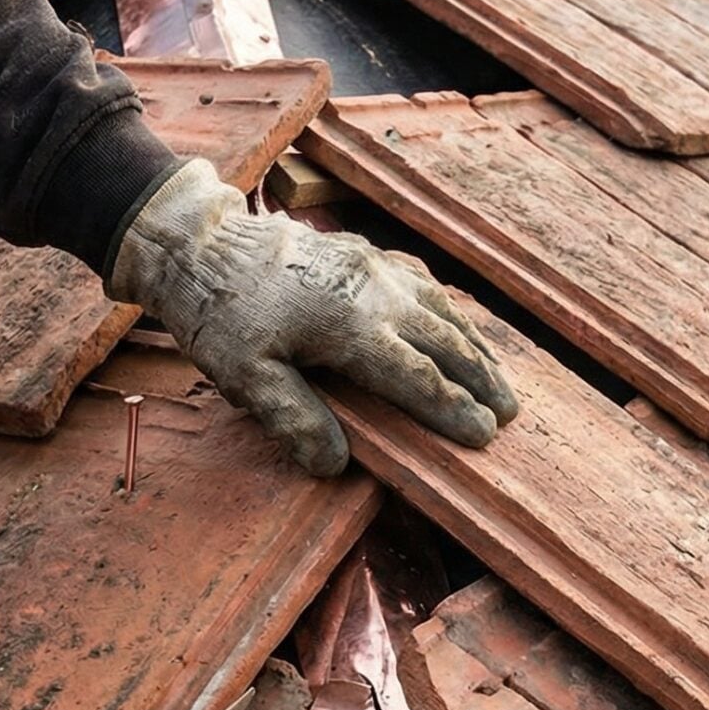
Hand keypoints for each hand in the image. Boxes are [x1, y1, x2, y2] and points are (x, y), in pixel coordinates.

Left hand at [108, 159, 521, 476]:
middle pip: (444, 342)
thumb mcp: (245, 377)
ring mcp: (371, 268)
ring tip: (497, 377)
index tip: (484, 436)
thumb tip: (337, 465)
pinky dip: (447, 310)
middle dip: (480, 380)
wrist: (200, 244)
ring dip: (473, 346)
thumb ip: (294, 420)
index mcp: (349, 328)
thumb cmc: (219, 314)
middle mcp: (373, 293)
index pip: (418, 378)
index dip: (454, 410)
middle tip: (508, 414)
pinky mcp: (361, 253)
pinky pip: (420, 282)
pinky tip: (457, 324)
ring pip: (440, 310)